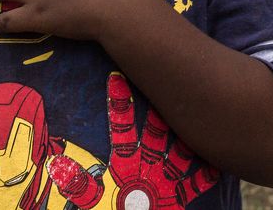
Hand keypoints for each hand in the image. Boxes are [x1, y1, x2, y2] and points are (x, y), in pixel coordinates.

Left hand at [47, 73, 218, 208]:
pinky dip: (206, 176)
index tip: (115, 76)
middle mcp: (148, 161)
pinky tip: (215, 165)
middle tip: (162, 80)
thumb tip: (57, 163)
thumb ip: (80, 182)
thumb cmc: (112, 208)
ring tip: (195, 120)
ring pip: (180, 151)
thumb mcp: (95, 196)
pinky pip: (196, 183)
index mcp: (125, 159)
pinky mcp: (180, 195)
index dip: (120, 103)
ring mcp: (166, 176)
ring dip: (187, 140)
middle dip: (160, 110)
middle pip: (156, 130)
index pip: (122, 126)